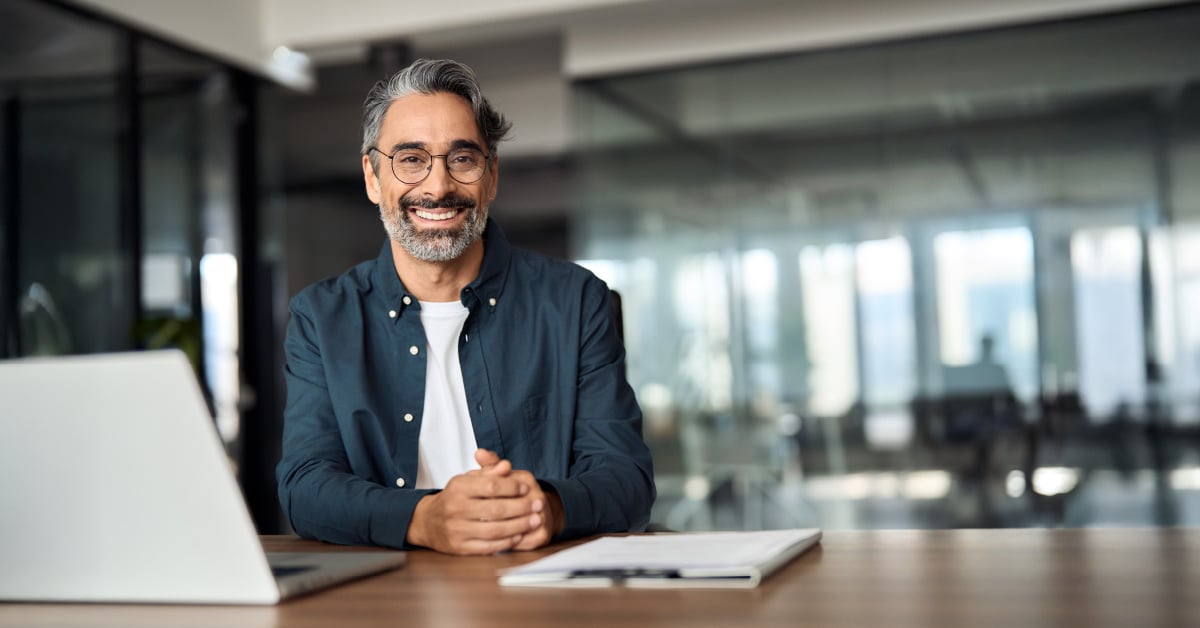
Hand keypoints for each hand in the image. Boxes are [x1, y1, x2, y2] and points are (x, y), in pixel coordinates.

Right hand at [406, 453, 542, 554]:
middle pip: (495, 509)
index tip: (526, 488)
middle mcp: (456, 508)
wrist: (428, 522)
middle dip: (521, 507)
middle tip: (538, 504)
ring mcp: (456, 530)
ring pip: (494, 529)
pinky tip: (519, 535)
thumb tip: (506, 466)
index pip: (491, 486)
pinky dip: (506, 542)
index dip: (511, 487)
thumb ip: (488, 472)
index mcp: (458, 487)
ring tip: (534, 520)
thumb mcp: (467, 480)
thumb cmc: (454, 498)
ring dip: (519, 526)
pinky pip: (487, 546)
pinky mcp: (459, 547)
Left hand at [474, 449, 563, 550]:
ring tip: (474, 531)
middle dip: (481, 515)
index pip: (497, 486)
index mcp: (526, 479)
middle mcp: (538, 497)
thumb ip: (490, 465)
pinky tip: (489, 543)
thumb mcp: (502, 476)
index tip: (464, 499)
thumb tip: (479, 452)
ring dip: (491, 531)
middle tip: (464, 519)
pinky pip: (520, 543)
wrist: (540, 511)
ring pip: (512, 528)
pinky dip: (503, 544)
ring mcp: (542, 517)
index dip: (479, 494)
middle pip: (503, 508)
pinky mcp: (543, 536)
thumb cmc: (514, 493)